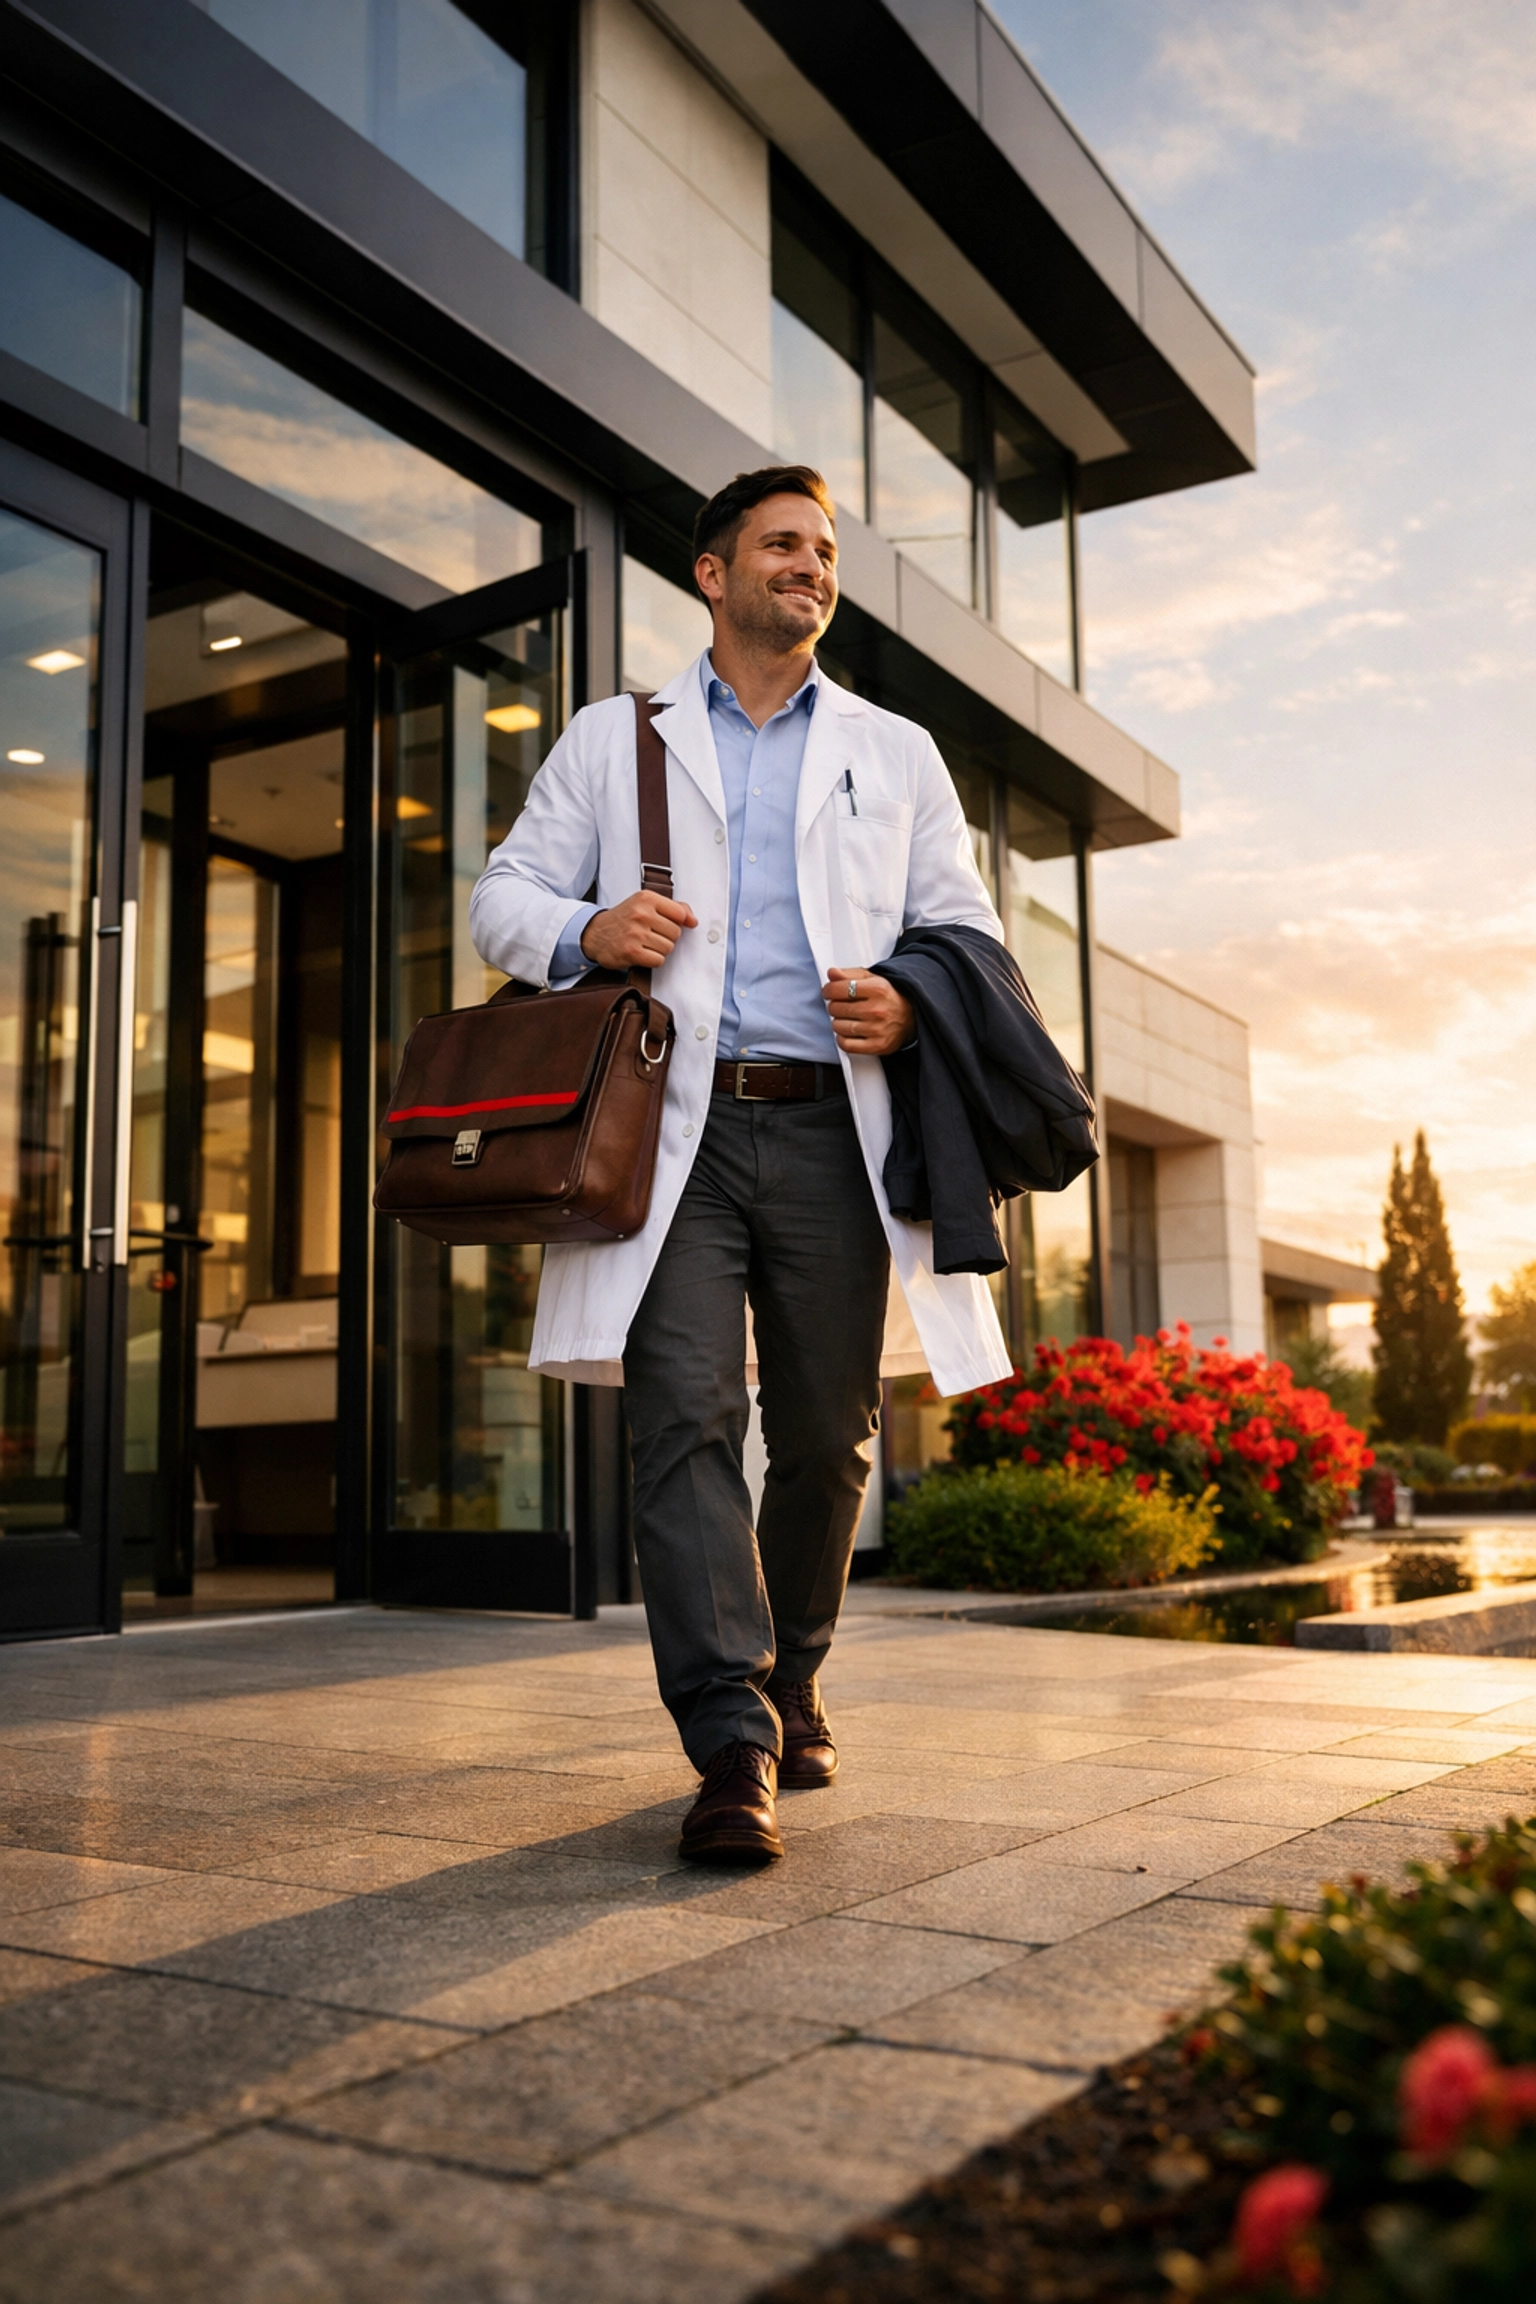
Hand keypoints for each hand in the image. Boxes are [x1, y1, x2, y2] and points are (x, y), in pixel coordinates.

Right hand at [581, 891, 696, 968]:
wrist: (595, 933)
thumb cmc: (624, 919)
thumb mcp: (646, 904)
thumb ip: (673, 908)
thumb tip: (693, 921)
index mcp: (646, 898)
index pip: (680, 914)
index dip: (677, 922)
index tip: (666, 924)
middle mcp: (641, 914)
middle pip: (676, 933)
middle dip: (667, 937)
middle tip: (650, 934)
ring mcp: (635, 933)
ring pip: (668, 948)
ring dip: (659, 949)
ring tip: (644, 943)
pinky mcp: (631, 952)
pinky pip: (658, 960)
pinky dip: (652, 960)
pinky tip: (641, 953)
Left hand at [822, 967, 914, 1056]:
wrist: (912, 1017)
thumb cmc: (889, 998)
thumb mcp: (872, 979)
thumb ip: (850, 974)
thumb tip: (832, 973)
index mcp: (877, 989)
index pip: (837, 989)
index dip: (829, 990)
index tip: (830, 992)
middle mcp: (877, 1009)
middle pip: (835, 1008)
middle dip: (835, 1006)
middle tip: (844, 1006)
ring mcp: (877, 1029)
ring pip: (838, 1027)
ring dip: (838, 1023)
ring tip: (849, 1019)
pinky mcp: (877, 1046)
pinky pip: (846, 1044)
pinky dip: (843, 1039)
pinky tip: (850, 1032)